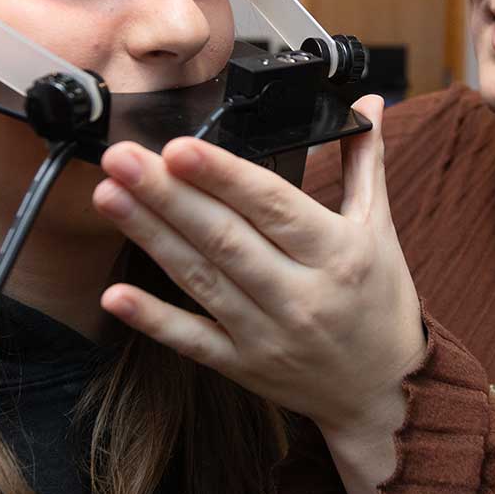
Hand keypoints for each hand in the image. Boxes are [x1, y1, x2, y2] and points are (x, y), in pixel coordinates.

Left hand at [91, 95, 424, 441]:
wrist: (385, 391)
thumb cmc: (379, 302)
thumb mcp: (380, 230)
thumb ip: (366, 163)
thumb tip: (369, 102)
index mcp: (336, 253)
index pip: (272, 206)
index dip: (223, 176)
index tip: (180, 147)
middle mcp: (300, 295)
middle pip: (224, 238)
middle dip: (168, 195)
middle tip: (122, 158)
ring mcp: (267, 335)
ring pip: (200, 279)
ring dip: (150, 236)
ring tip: (109, 195)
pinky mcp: (242, 366)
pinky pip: (192, 341)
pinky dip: (153, 319)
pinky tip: (114, 294)